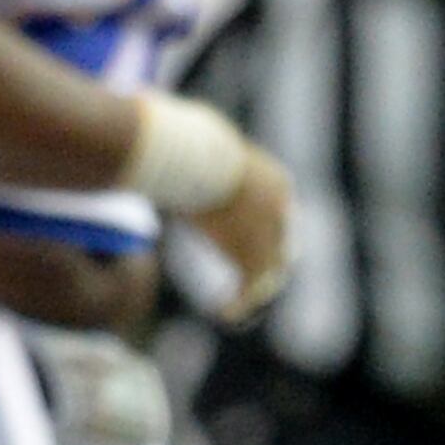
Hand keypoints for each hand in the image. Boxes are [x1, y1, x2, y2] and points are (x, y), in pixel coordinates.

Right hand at [188, 141, 293, 322]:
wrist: (198, 158)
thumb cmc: (187, 142)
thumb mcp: (198, 143)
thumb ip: (192, 148)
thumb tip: (161, 130)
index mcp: (276, 183)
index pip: (280, 214)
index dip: (267, 232)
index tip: (251, 243)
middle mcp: (282, 212)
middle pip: (282, 247)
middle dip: (267, 267)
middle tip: (251, 285)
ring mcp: (271, 237)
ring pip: (270, 274)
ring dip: (253, 292)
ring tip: (234, 308)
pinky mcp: (254, 259)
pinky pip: (250, 290)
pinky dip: (238, 304)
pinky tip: (224, 314)